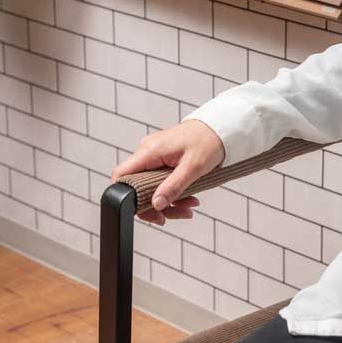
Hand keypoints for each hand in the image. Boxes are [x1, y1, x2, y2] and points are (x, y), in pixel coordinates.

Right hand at [111, 119, 225, 224]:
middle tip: (175, 214)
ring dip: (169, 201)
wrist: (220, 128)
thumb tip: (156, 204)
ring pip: (151, 186)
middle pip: (138, 187)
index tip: (147, 211)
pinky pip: (160, 179)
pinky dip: (173, 191)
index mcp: (149, 151)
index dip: (127, 198)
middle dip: (156, 205)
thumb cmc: (208, 141)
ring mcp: (155, 154)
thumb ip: (173, 187)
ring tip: (189, 207)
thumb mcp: (192, 168)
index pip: (122, 175)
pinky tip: (188, 198)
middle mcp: (148, 151)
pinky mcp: (163, 158)